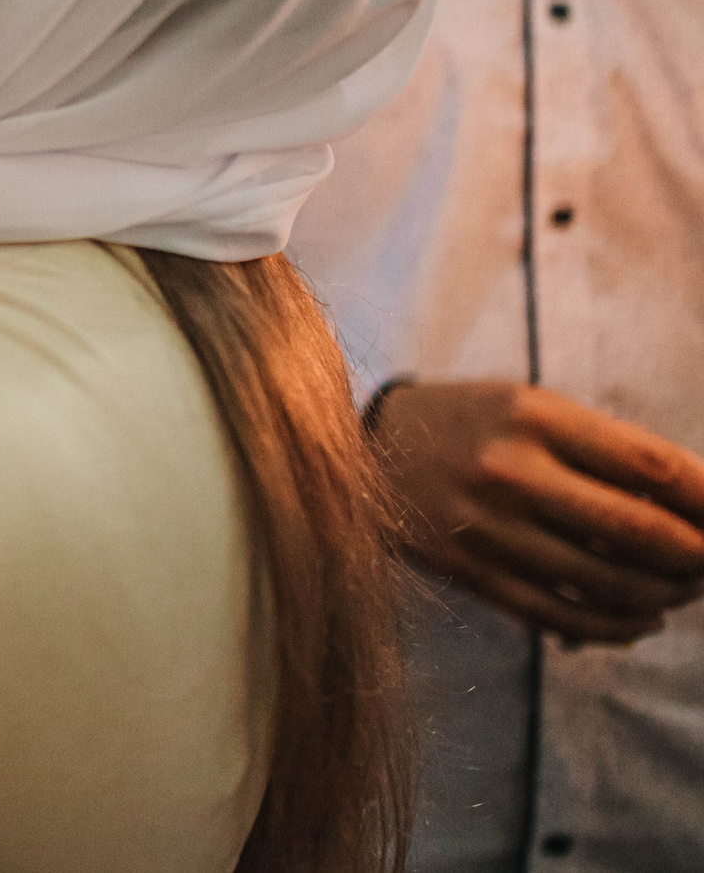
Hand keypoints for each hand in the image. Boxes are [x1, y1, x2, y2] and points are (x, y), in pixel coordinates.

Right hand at [372, 380, 703, 643]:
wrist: (366, 452)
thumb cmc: (471, 424)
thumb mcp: (531, 409)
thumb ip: (606, 451)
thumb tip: (697, 509)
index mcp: (533, 416)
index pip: (651, 466)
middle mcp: (510, 470)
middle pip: (639, 531)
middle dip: (696, 556)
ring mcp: (487, 526)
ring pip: (607, 583)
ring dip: (663, 596)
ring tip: (680, 591)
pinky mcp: (470, 571)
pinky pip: (562, 616)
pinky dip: (616, 628)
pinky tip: (639, 620)